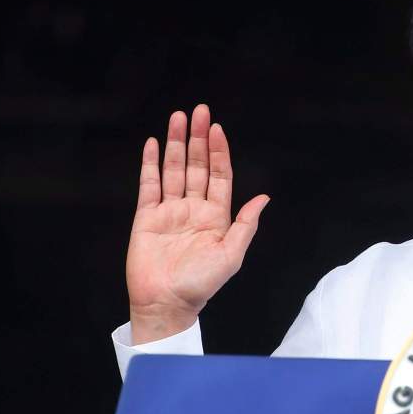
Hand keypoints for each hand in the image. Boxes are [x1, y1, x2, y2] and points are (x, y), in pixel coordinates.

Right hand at [126, 104, 268, 343]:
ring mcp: (170, 211)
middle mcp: (194, 209)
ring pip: (174, 170)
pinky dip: (151, 164)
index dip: (219, 152)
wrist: (167, 302)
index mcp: (216, 217)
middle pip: (196, 166)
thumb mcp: (232, 255)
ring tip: (178, 117)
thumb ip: (246, 225)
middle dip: (199, 138)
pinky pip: (149, 185)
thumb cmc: (202, 284)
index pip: (219, 176)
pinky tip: (155, 144)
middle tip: (200, 111)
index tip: (218, 129)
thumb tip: (265, 199)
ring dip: (176, 144)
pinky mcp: (147, 217)